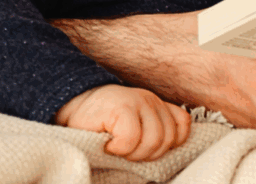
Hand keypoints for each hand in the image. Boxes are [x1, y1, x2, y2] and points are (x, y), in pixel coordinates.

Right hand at [55, 84, 190, 160]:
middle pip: (167, 139)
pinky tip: (108, 144)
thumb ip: (152, 132)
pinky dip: (119, 149)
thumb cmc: (102, 124)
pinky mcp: (122, 107)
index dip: (168, 145)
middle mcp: (152, 100)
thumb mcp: (134, 126)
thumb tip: (170, 153)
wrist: (73, 105)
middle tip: (125, 151)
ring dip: (132, 154)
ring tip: (117, 149)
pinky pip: (132, 138)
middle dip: (146, 155)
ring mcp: (139, 101)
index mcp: (158, 106)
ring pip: (153, 141)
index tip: (145, 151)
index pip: (182, 126)